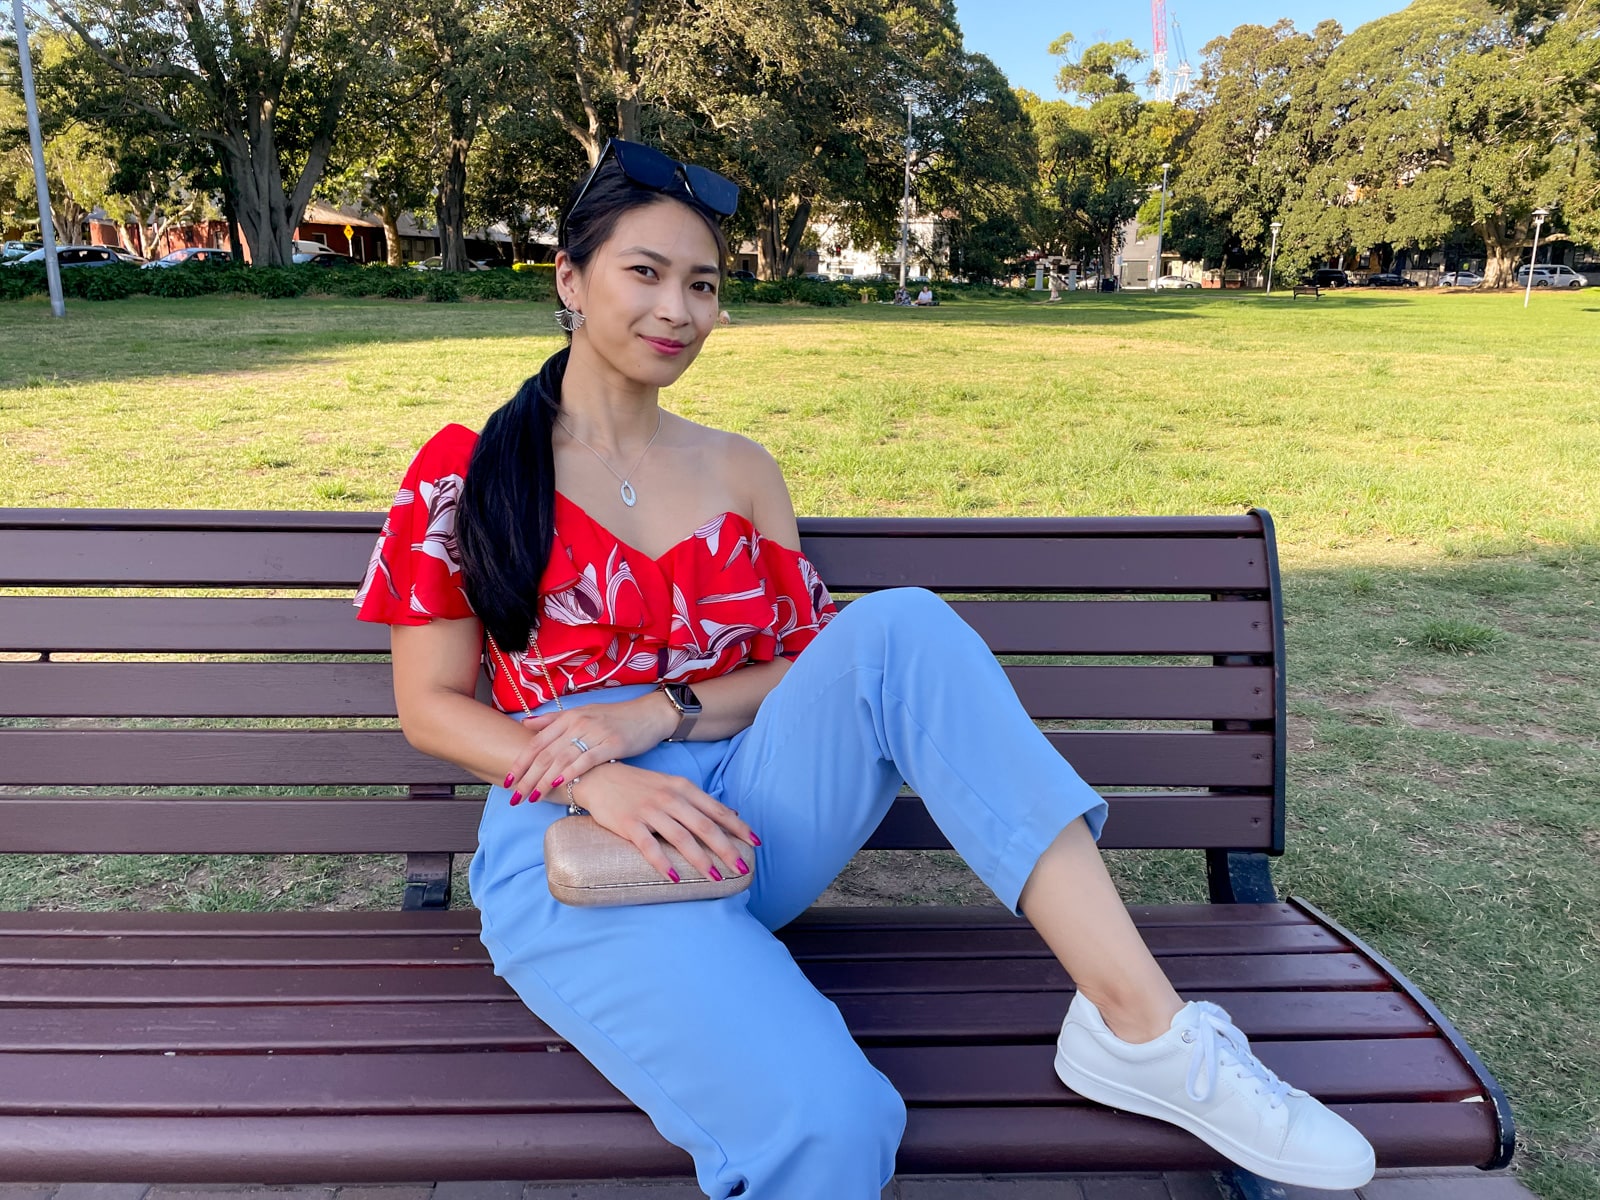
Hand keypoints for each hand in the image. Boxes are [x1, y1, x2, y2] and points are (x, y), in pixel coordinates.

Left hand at [504, 691, 677, 804]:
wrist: (648, 714)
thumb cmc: (614, 718)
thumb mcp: (581, 713)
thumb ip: (552, 720)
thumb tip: (525, 724)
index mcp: (568, 718)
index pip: (537, 742)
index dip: (520, 762)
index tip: (508, 780)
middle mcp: (578, 723)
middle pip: (546, 754)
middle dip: (528, 777)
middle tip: (515, 797)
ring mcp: (594, 733)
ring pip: (562, 759)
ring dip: (544, 780)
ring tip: (532, 797)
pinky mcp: (612, 743)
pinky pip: (586, 760)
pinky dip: (571, 772)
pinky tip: (559, 785)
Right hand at [561, 760, 758, 883]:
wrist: (599, 777)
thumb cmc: (640, 785)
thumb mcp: (673, 786)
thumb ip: (700, 801)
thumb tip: (732, 814)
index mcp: (684, 788)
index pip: (717, 810)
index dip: (738, 828)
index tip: (755, 843)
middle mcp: (670, 798)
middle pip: (704, 826)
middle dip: (726, 849)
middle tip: (740, 868)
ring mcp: (650, 810)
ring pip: (681, 838)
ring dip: (700, 860)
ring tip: (715, 878)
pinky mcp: (629, 823)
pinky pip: (649, 846)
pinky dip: (663, 863)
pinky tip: (675, 877)